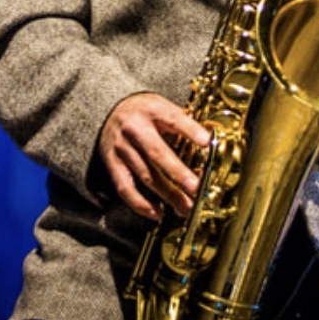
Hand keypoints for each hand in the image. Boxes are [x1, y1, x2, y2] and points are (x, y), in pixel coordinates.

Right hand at [99, 93, 211, 219]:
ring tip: (185, 207)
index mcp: (151, 110)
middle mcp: (134, 129)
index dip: (190, 130)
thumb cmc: (142, 111)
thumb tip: (209, 142)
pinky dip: (140, 203)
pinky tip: (156, 213)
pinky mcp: (112, 164)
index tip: (206, 141)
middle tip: (195, 188)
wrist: (109, 110)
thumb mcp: (162, 106)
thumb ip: (182, 122)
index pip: (172, 119)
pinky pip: (125, 187)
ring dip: (167, 194)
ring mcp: (122, 148)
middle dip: (178, 173)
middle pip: (157, 153)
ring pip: (146, 175)